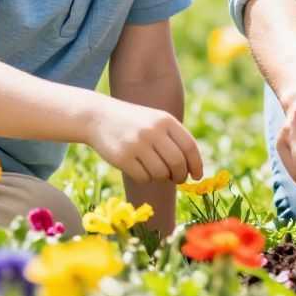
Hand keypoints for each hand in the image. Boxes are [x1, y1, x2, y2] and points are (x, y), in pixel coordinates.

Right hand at [88, 99, 203, 183]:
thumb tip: (191, 170)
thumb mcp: (155, 121)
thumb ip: (174, 140)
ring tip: (154, 169)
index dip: (197, 164)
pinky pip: (144, 178)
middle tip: (177, 179)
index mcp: (165, 120)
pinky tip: (139, 168)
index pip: (189, 146)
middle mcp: (153, 130)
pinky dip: (145, 178)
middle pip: (178, 163)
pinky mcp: (123, 158)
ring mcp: (137, 144)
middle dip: (181, 176)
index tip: (196, 176)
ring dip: (162, 177)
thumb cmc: (133, 123)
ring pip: (161, 173)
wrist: (98, 117)